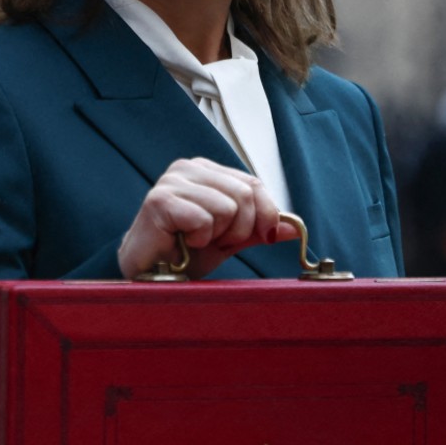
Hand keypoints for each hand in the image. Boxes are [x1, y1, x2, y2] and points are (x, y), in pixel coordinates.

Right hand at [117, 158, 297, 279]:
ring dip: (217, 235)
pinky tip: (182, 243)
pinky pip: (204, 219)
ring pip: (227, 207)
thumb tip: (295, 228)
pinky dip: (199, 239)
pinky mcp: (159, 201)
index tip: (261, 237)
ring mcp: (171, 182)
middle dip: (239, 229)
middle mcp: (188, 169)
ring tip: (196, 242)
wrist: (150, 275)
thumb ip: (259, 229)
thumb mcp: (230, 239)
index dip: (265, 214)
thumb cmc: (184, 253)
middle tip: (215, 241)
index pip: (253, 183)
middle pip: (245, 194)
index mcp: (206, 171)